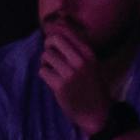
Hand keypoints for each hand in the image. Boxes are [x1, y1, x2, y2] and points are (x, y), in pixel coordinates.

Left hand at [34, 15, 117, 132]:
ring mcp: (70, 74)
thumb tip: (58, 25)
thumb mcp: (91, 64)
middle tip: (50, 52)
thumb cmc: (91, 86)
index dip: (56, 30)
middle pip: (54, 39)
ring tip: (52, 68)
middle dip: (48, 44)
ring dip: (45, 61)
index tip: (53, 37)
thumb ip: (77, 48)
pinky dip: (44, 74)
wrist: (97, 113)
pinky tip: (51, 79)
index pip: (68, 32)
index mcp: (89, 54)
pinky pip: (42, 71)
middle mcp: (80, 61)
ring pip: (46, 55)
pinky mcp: (60, 86)